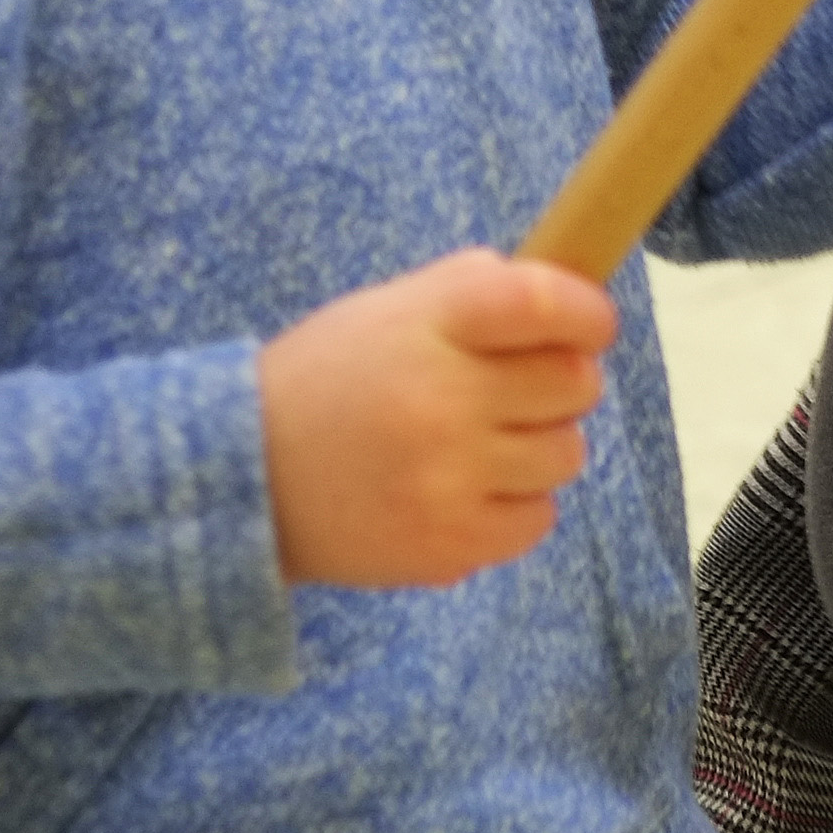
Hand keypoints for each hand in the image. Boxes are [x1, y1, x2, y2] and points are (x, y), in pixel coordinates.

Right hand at [260, 248, 617, 587]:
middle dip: (560, 383)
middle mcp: (441, 400)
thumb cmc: (328, 381)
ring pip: (567, 454)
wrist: (242, 482)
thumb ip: (475, 289)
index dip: (586, 312)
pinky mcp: (448, 543)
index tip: (591, 325)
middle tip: (515, 391)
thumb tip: (572, 290)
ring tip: (478, 445)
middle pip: (574, 384)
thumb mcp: (386, 310)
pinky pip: (540, 519)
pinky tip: (466, 490)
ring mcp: (447, 478)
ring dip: (539, 447)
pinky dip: (517, 506)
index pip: (544, 303)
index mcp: (428, 325)